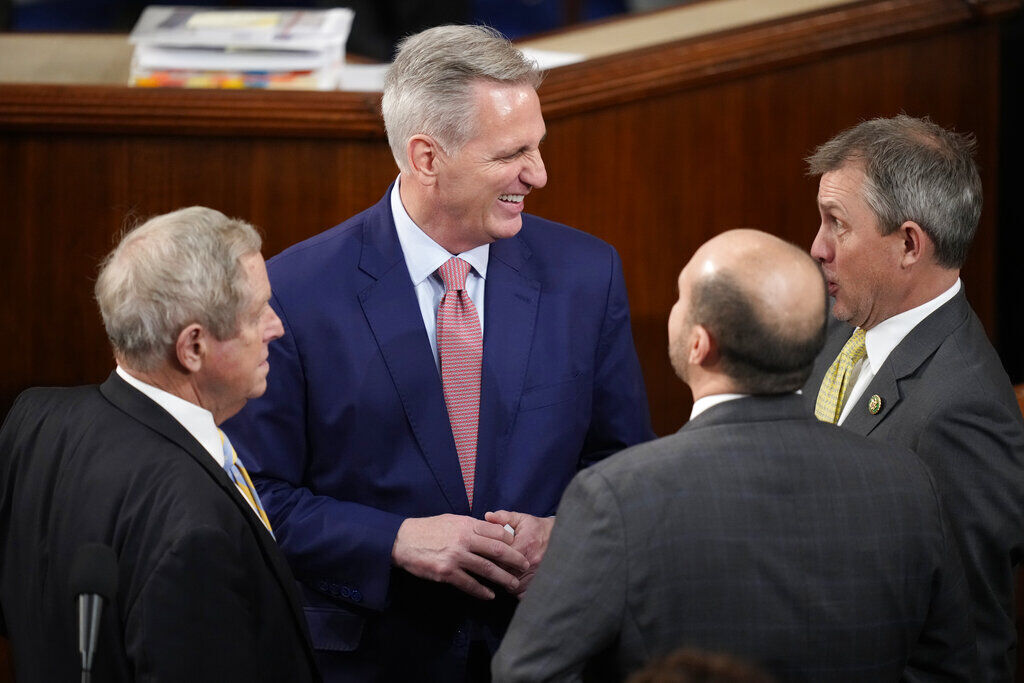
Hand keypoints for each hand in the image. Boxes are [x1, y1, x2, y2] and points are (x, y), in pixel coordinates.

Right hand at [391, 514, 528, 599]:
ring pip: (486, 569)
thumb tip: (491, 530)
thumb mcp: (451, 520)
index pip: (497, 532)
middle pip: (497, 551)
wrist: (403, 541)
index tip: (518, 548)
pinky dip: (481, 591)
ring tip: (513, 585)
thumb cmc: (428, 529)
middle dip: (514, 560)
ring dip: (503, 579)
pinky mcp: (446, 573)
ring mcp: (456, 557)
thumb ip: (471, 526)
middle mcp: (464, 539)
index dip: (511, 541)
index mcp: (466, 524)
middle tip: (525, 567)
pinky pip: (469, 584)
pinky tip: (490, 595)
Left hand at [484, 510, 554, 596]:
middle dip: (496, 572)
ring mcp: (538, 574)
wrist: (560, 537)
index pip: (501, 558)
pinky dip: (516, 589)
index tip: (486, 557)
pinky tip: (512, 581)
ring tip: (500, 574)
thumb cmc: (537, 528)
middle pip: (506, 574)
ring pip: (513, 586)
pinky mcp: (540, 582)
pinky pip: (523, 593)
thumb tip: (487, 516)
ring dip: (505, 582)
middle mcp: (532, 561)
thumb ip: (503, 517)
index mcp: (525, 544)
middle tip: (490, 568)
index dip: (491, 559)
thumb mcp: (521, 519)